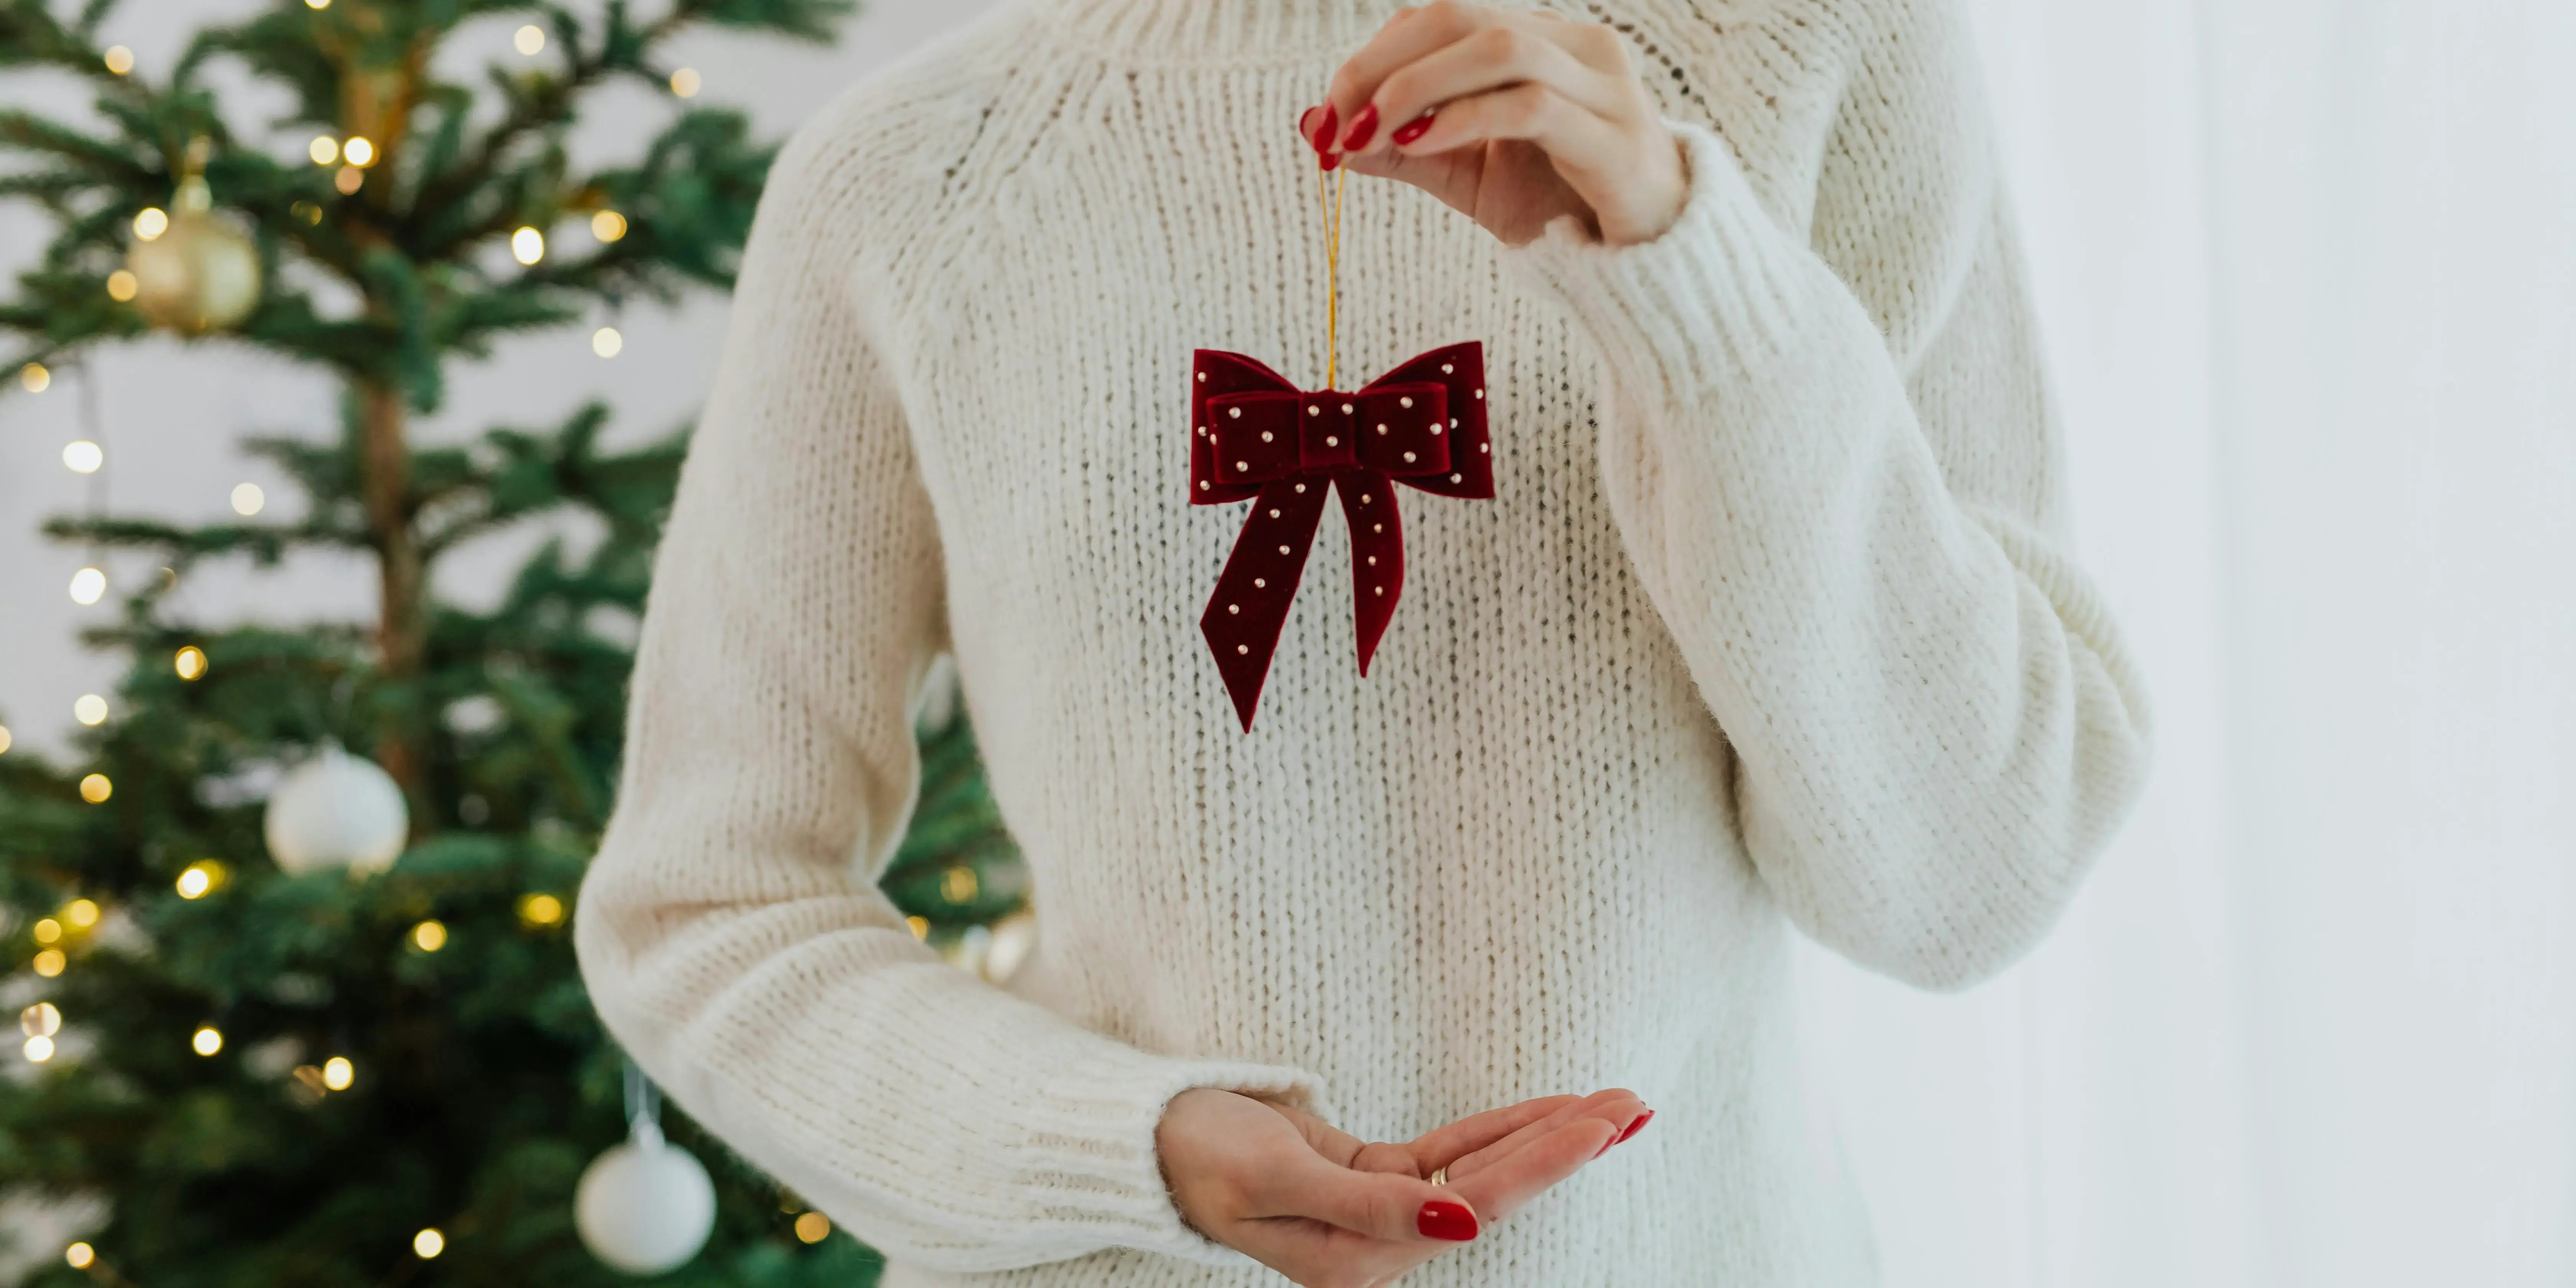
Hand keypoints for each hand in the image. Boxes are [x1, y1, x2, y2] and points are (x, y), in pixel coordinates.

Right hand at [1157, 1086, 1650, 1287]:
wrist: (1150, 1141)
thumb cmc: (1199, 1157)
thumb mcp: (1276, 1178)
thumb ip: (1371, 1206)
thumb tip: (1459, 1221)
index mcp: (1357, 1260)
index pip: (1473, 1206)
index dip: (1540, 1163)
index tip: (1597, 1126)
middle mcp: (1379, 1245)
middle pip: (1494, 1190)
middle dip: (1566, 1146)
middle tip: (1632, 1105)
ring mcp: (1381, 1210)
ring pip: (1482, 1170)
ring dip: (1547, 1136)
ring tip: (1615, 1105)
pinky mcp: (1372, 1176)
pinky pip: (1452, 1152)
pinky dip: (1501, 1128)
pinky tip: (1553, 1111)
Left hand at [1303, 1, 1688, 246]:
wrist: (1645, 264)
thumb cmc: (1556, 206)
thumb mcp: (1463, 172)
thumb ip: (1398, 146)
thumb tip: (1316, 128)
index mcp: (1542, 38)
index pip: (1442, 15)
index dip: (1375, 54)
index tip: (1328, 115)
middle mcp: (1577, 45)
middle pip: (1462, 16)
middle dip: (1382, 64)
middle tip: (1336, 122)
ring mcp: (1604, 86)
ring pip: (1498, 49)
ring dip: (1416, 87)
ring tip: (1370, 134)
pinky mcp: (1614, 137)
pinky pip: (1528, 108)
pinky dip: (1461, 121)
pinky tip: (1417, 147)